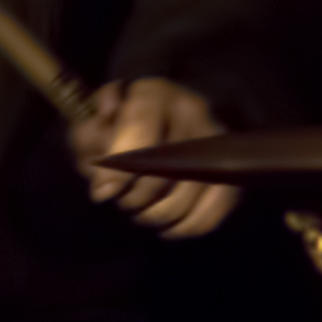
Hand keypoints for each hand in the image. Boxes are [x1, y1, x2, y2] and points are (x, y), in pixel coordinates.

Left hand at [69, 78, 238, 240]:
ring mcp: (217, 138)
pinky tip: (169, 228)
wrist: (157, 113)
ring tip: (141, 213)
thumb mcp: (94, 123)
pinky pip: (217, 205)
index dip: (121, 167)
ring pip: (189, 192)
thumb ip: (91, 145)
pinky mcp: (230, 165)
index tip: (104, 193)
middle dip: (137, 196)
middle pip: (165, 168)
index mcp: (153, 93)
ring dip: (159, 213)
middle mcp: (192, 111)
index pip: (140, 128)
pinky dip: (190, 224)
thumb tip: (104, 190)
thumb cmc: (118, 121)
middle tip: (122, 202)